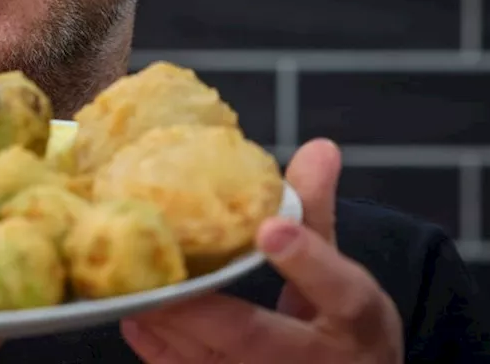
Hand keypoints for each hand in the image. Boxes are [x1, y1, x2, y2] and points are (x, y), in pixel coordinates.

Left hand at [118, 138, 403, 363]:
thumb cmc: (343, 325)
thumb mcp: (346, 274)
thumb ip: (318, 213)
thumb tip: (318, 146)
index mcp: (355, 317)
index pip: (338, 287)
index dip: (305, 259)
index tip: (268, 227)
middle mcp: (317, 358)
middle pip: (256, 338)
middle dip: (204, 311)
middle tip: (161, 277)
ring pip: (217, 361)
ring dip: (171, 328)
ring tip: (133, 291)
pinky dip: (163, 352)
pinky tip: (135, 320)